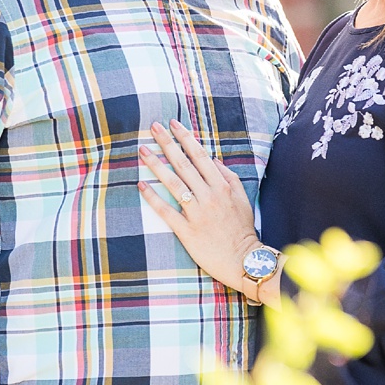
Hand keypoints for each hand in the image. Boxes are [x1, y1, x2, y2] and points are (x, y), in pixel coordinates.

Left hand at [137, 120, 274, 302]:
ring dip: (156, 165)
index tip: (173, 124)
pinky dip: (153, 197)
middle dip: (167, 143)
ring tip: (142, 150)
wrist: (244, 260)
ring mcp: (197, 213)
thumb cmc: (242, 229)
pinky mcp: (187, 230)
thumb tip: (212, 160)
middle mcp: (209, 196)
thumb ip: (228, 177)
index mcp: (222, 186)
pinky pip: (166, 210)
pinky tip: (141, 184)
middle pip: (184, 164)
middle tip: (153, 127)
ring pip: (173, 183)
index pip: (200, 156)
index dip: (186, 138)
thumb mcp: (242, 199)